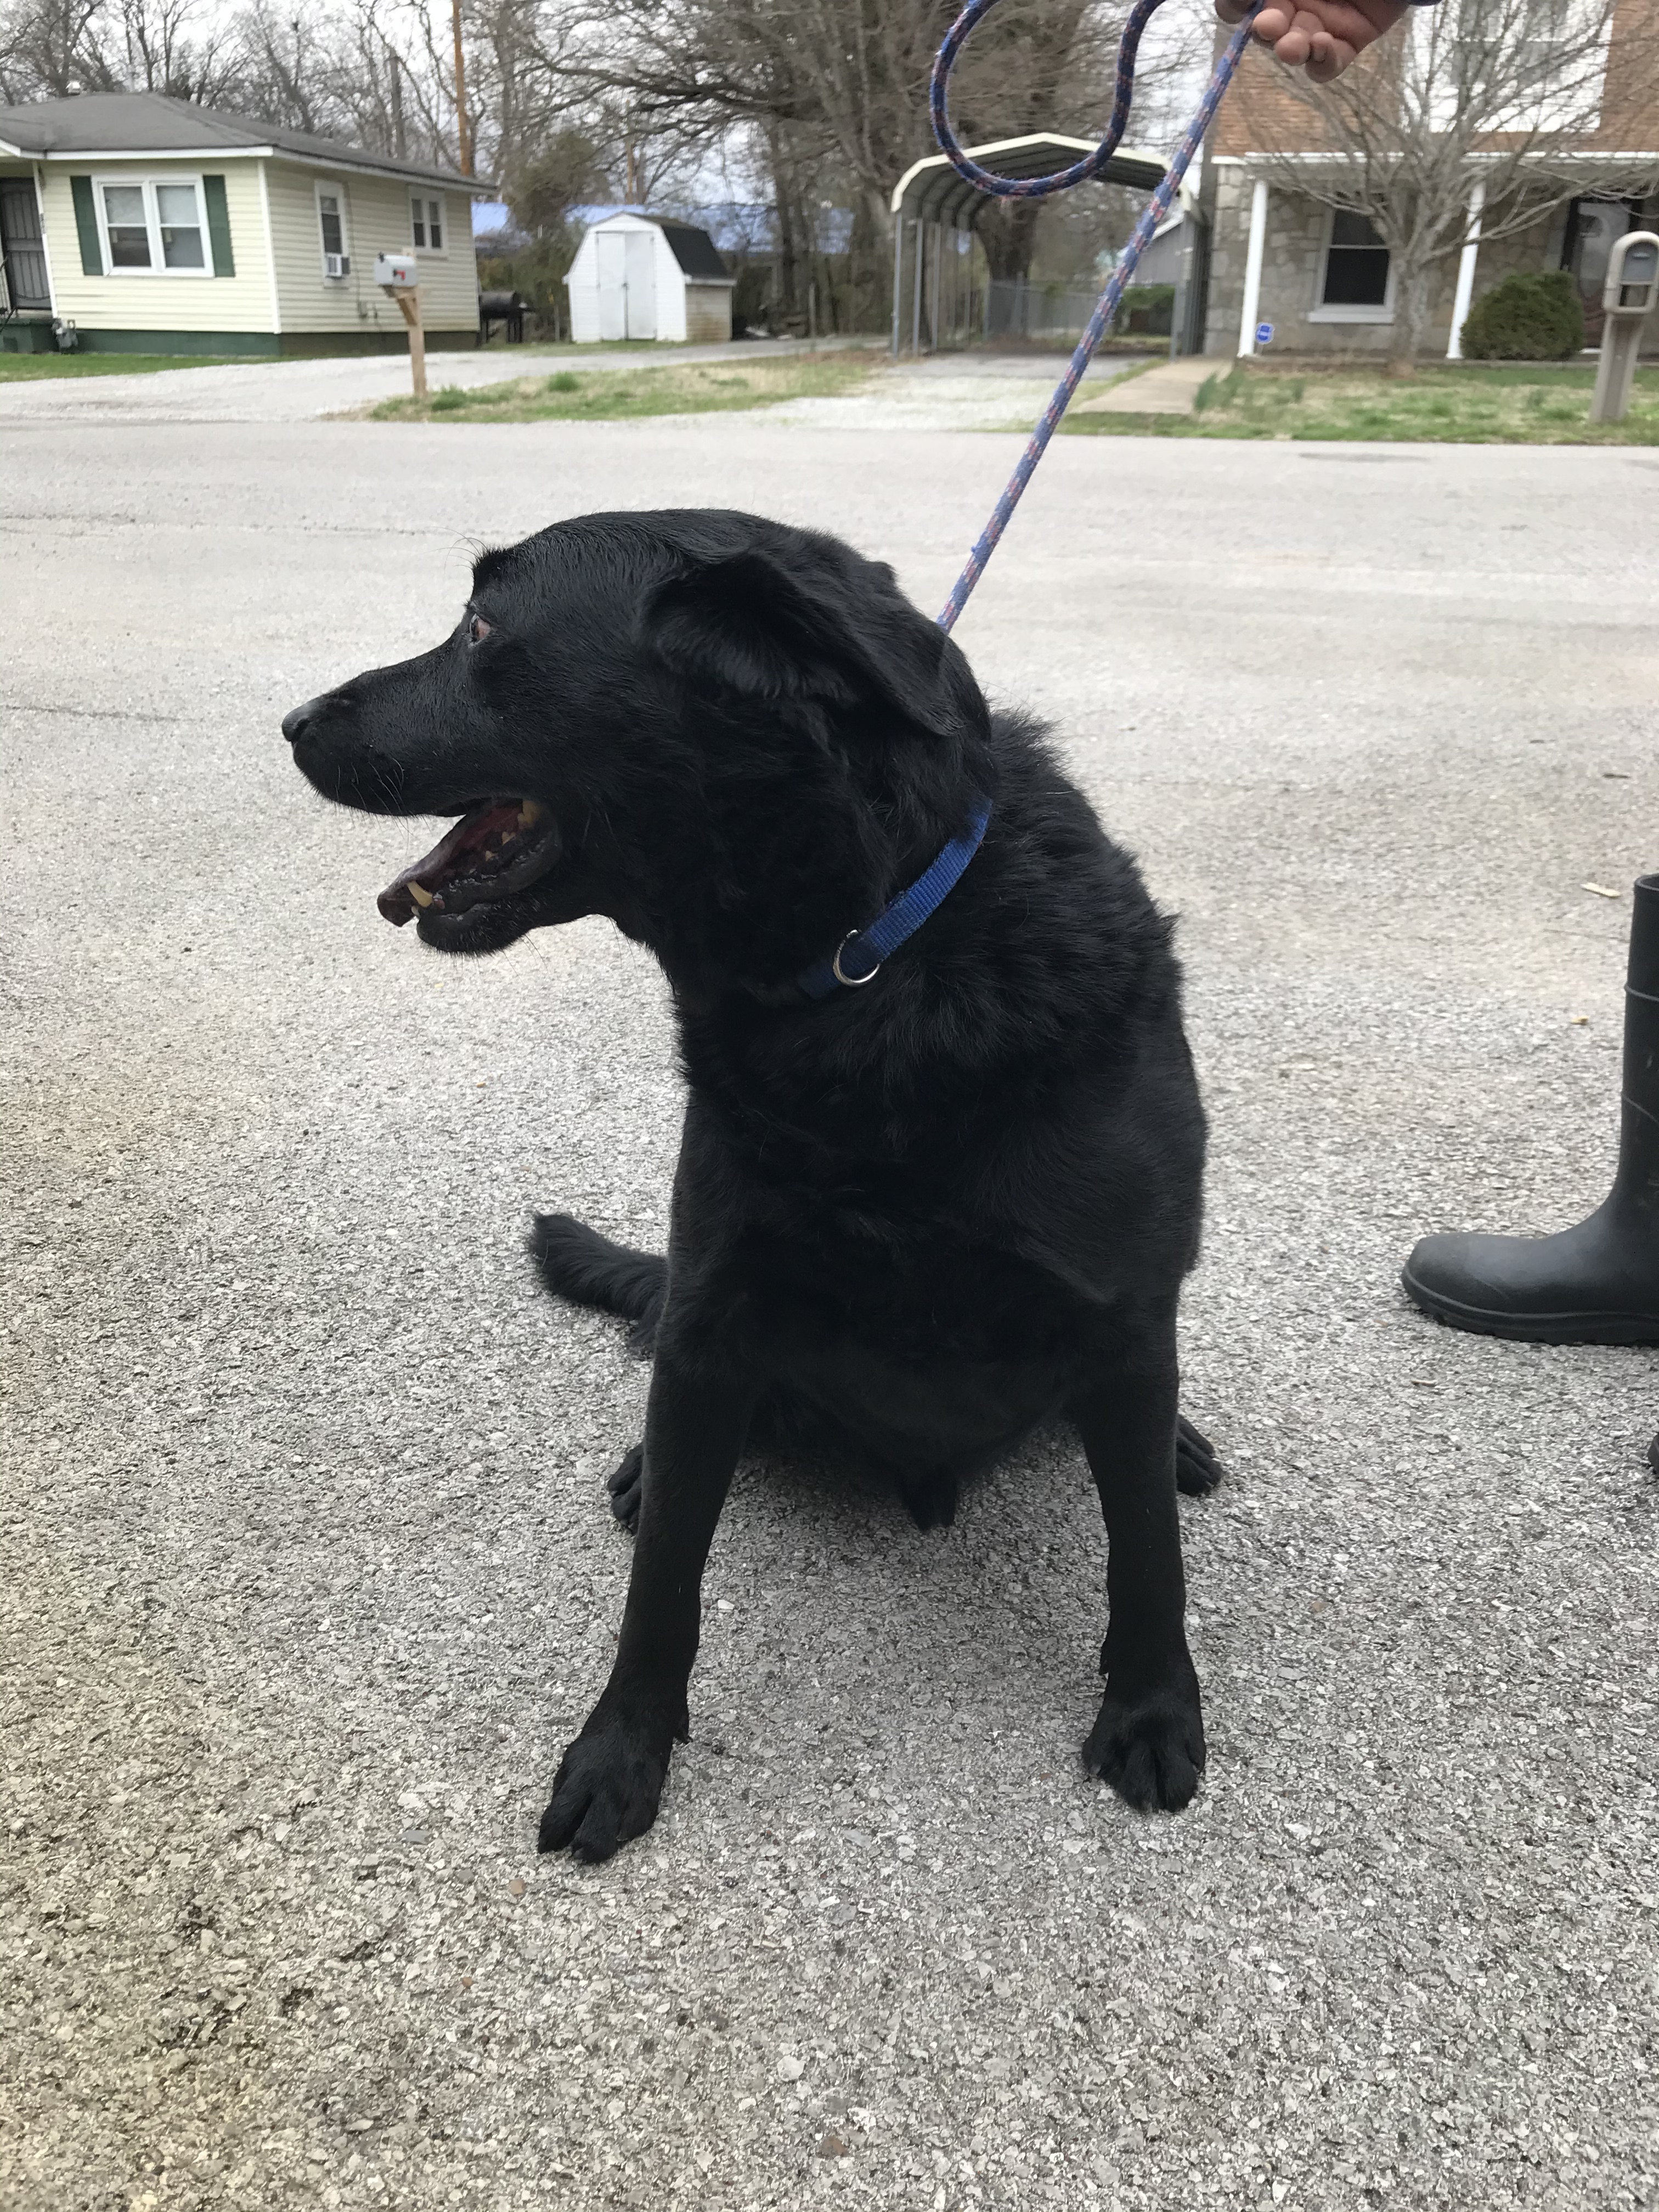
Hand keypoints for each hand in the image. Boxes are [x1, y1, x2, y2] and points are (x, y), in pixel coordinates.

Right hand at [1216, 2, 1408, 82]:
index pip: (1242, 4)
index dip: (1234, 7)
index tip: (1239, 6)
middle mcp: (1296, 3)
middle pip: (1265, 30)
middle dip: (1264, 31)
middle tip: (1270, 25)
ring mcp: (1322, 24)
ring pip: (1294, 50)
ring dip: (1289, 51)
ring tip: (1294, 46)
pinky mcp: (1349, 41)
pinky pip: (1328, 66)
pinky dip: (1321, 62)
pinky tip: (1324, 45)